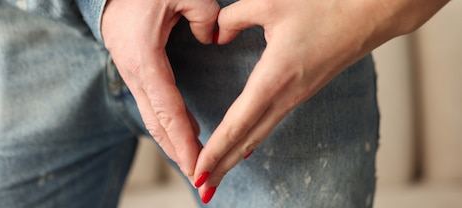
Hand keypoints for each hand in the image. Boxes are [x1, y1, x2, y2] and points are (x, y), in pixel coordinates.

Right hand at [101, 0, 218, 178]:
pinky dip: (168, 124)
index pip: (168, 111)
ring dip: (172, 142)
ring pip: (152, 117)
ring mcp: (131, 74)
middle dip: (178, 153)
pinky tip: (185, 132)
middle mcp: (135, 74)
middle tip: (200, 177)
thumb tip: (213, 38)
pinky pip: (152, 104)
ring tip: (194, 163)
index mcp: (145, 60)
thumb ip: (205, 16)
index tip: (199, 164)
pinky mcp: (134, 70)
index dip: (185, 141)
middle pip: (157, 124)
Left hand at [192, 0, 448, 202]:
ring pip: (258, 135)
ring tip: (216, 177)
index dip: (215, 150)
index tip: (198, 172)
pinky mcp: (301, 93)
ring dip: (234, 158)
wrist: (371, 14)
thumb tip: (216, 35)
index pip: (237, 124)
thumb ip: (234, 18)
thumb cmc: (324, 6)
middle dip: (222, 167)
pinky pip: (269, 124)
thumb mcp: (270, 3)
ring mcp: (296, 98)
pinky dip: (250, 141)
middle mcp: (285, 96)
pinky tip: (242, 149)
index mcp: (275, 79)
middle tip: (202, 190)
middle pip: (247, 140)